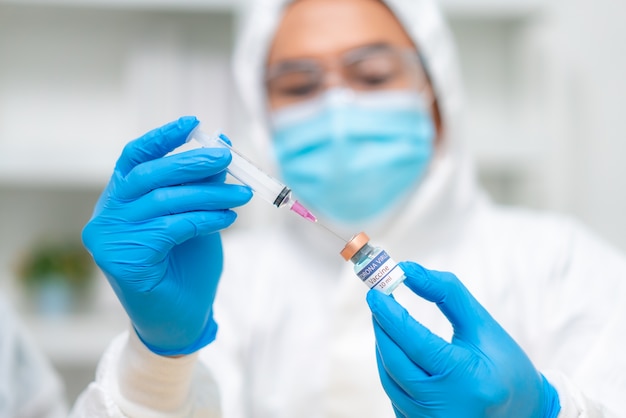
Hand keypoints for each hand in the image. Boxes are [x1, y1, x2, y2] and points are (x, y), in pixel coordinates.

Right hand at [82, 116, 251, 355]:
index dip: (162, 138)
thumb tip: (220, 142)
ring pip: (164, 201)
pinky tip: (228, 217)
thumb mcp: (197, 216)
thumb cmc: (186, 268)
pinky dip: (204, 218)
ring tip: (243, 194)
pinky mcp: (123, 260)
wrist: (180, 321)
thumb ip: (202, 184)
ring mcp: (109, 238)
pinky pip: (171, 227)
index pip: (134, 158)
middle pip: (150, 175)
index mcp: (120, 199)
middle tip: (227, 158)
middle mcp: (107, 215)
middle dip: (192, 163)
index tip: (193, 124)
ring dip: (210, 194)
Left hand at [366, 261, 560, 417]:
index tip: (376, 292)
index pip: (418, 344)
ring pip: (390, 379)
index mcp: (468, 381)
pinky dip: (391, 368)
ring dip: (384, 346)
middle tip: (377, 300)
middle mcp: (447, 409)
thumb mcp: (482, 324)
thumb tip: (408, 270)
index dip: (392, 316)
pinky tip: (396, 349)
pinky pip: (395, 394)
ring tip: (386, 320)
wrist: (523, 412)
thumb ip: (446, 293)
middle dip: (382, 327)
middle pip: (396, 363)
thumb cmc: (505, 365)